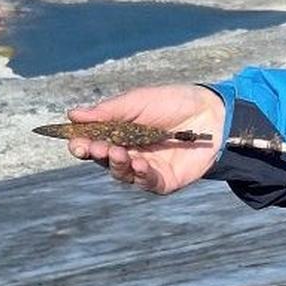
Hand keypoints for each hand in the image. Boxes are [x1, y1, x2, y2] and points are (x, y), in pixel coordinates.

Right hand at [66, 85, 225, 194]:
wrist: (212, 112)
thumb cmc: (174, 103)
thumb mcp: (137, 101)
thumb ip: (108, 112)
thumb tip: (72, 115)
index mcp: (120, 133)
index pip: (94, 142)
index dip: (82, 144)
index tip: (75, 141)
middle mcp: (130, 152)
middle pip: (104, 160)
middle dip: (96, 154)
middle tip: (94, 147)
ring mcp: (147, 168)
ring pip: (122, 173)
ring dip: (116, 164)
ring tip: (117, 152)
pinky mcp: (164, 180)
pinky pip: (146, 183)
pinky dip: (139, 175)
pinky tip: (139, 164)